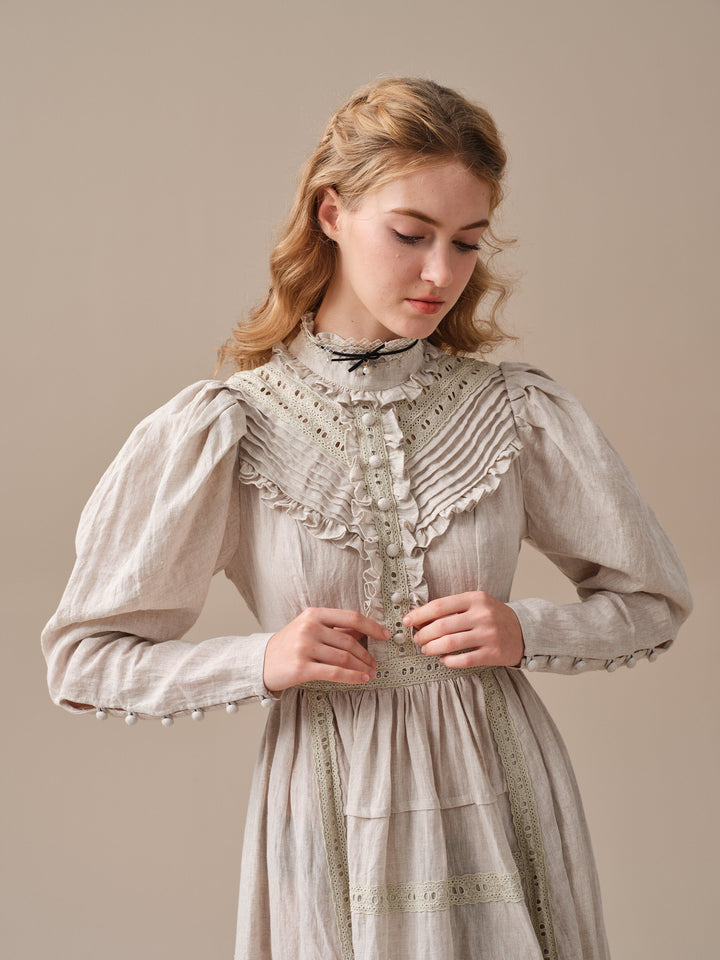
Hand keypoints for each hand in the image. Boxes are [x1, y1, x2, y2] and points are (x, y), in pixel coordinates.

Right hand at [263, 607, 387, 693]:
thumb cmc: (289, 645)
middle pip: (349, 641)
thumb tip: (364, 630)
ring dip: (362, 667)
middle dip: (367, 654)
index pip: (351, 617)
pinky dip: (351, 677)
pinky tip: (361, 679)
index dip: (372, 627)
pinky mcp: (301, 667)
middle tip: (376, 663)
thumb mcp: (309, 628)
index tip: (385, 635)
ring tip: (370, 673)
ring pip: (344, 657)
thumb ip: (335, 628)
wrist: (261, 662)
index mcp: (314, 614)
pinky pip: (334, 673)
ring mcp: (304, 647)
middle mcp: (309, 628)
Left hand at [404, 591, 523, 668]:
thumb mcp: (477, 604)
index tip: (407, 621)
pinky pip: (464, 660)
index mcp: (475, 598)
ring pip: (450, 643)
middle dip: (423, 634)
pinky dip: (449, 661)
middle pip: (442, 626)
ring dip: (432, 648)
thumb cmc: (493, 617)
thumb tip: (421, 619)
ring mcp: (488, 634)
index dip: (420, 614)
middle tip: (416, 639)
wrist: (525, 631)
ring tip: (426, 650)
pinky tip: (443, 660)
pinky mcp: (493, 653)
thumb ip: (453, 609)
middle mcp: (482, 615)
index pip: (440, 605)